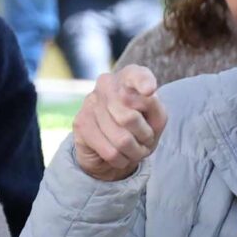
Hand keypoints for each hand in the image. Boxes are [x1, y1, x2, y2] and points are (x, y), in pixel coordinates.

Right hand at [71, 65, 166, 181]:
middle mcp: (106, 84)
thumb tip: (141, 100)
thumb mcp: (156, 118)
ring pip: (121, 139)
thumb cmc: (139, 127)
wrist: (111, 149)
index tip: (149, 91)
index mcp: (129, 76)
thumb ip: (154, 108)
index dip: (143, 83)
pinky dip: (121, 160)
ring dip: (134, 151)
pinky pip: (110, 151)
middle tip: (146, 140)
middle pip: (130, 118)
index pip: (136, 76)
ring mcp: (90, 102)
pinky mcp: (81, 123)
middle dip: (144, 137)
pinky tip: (120, 156)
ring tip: (134, 149)